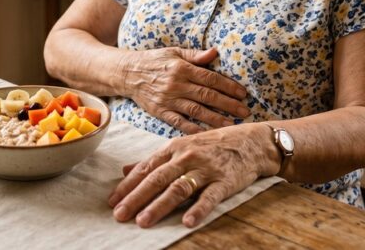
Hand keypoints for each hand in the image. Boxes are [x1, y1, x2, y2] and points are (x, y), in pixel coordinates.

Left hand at [108, 124, 277, 227]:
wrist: (252, 142)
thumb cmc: (214, 145)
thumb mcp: (182, 146)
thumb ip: (154, 160)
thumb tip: (125, 170)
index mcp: (174, 148)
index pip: (146, 168)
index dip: (128, 185)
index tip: (112, 202)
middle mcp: (186, 157)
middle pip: (157, 179)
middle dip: (136, 197)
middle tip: (120, 215)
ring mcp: (206, 168)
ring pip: (178, 188)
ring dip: (159, 205)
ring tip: (143, 221)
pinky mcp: (225, 180)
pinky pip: (210, 196)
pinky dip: (199, 209)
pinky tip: (187, 222)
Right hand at [123, 47, 250, 133]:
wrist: (128, 73)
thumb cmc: (154, 60)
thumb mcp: (174, 52)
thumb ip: (195, 55)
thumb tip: (215, 52)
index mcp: (182, 68)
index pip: (210, 78)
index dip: (228, 86)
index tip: (242, 93)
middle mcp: (176, 84)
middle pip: (207, 96)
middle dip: (228, 104)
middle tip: (244, 111)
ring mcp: (168, 100)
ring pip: (196, 111)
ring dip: (215, 118)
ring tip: (231, 124)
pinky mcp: (160, 112)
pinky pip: (179, 123)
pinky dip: (193, 129)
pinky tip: (207, 134)